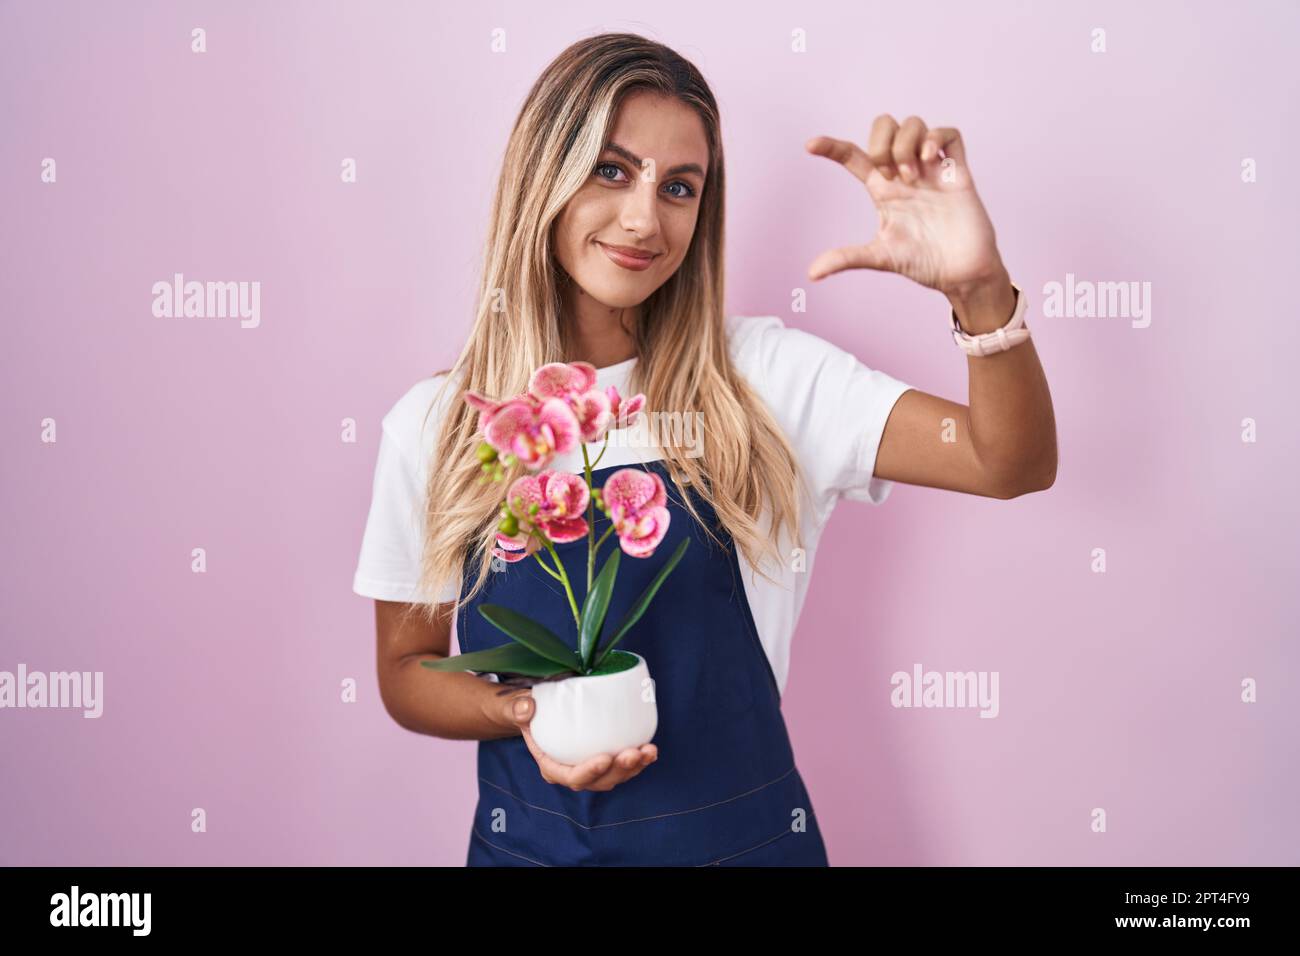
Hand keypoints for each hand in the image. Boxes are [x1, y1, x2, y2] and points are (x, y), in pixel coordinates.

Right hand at [503, 691, 657, 791]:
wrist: (537, 712)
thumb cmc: (528, 712)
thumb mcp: (516, 708)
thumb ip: (518, 708)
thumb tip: (527, 708)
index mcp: (551, 765)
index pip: (570, 776)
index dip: (589, 772)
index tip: (605, 758)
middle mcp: (572, 772)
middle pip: (598, 780)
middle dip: (619, 770)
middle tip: (634, 753)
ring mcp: (590, 768)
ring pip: (615, 776)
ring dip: (634, 767)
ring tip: (649, 751)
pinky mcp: (604, 759)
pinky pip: (623, 765)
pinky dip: (638, 760)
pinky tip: (650, 750)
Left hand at [805, 115, 1005, 298]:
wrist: (960, 274)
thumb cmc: (923, 263)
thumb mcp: (880, 257)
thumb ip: (846, 258)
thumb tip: (812, 273)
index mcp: (883, 190)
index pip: (853, 157)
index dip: (831, 147)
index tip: (810, 145)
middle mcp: (905, 173)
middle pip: (884, 127)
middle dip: (880, 141)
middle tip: (887, 172)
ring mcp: (931, 169)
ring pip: (913, 124)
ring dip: (906, 144)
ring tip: (913, 177)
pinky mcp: (958, 172)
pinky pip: (949, 134)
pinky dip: (936, 138)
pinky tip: (929, 158)